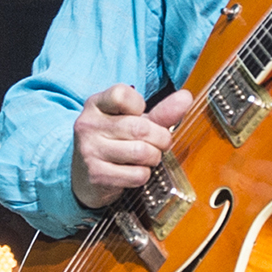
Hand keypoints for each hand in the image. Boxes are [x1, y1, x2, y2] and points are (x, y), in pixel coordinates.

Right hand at [71, 85, 194, 208]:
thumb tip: (186, 97)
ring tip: (147, 157)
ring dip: (153, 157)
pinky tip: (134, 171)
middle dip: (160, 138)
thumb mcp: (134, 121)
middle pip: (140, 128)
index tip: (139, 114)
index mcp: (95, 104)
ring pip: (141, 152)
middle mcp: (88, 125)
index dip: (139, 105)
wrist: (85, 176)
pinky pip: (137, 175)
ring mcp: (89, 150)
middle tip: (158, 143)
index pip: (122, 95)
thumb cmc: (115, 142)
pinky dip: (144, 175)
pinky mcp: (96, 175)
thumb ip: (160, 111)